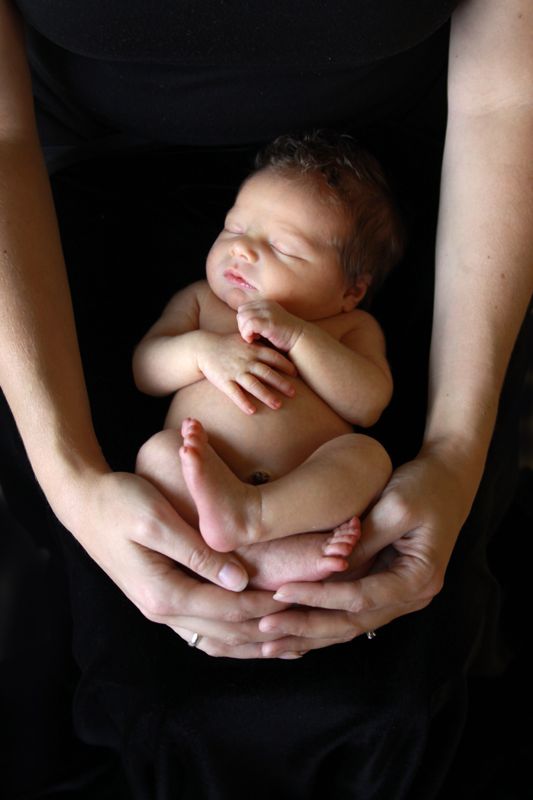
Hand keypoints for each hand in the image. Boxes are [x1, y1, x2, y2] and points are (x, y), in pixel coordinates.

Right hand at [62, 469, 286, 656]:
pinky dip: (232, 633)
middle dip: (268, 628)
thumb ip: (197, 552)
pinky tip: (254, 631)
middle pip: (226, 631)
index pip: (228, 608)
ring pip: (216, 636)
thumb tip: (239, 580)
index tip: (301, 600)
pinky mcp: (162, 598)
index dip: (267, 606)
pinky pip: (203, 627)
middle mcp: (162, 610)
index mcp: (163, 593)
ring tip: (292, 637)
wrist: (83, 503)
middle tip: (308, 622)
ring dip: (253, 638)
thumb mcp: (156, 520)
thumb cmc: (119, 502)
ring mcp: (161, 607)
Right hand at [197, 331, 295, 413]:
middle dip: (281, 383)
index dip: (286, 365)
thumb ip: (260, 345)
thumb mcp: (244, 340)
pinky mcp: (224, 381)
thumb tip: (278, 346)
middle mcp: (246, 361)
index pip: (273, 357)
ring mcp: (235, 371)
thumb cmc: (227, 344)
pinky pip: (235, 393)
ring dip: (266, 395)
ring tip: (277, 405)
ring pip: (253, 385)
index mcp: (253, 350)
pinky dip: (243, 402)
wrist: (203, 347)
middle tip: (293, 393)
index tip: (296, 374)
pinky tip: (252, 411)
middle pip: (267, 373)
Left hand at [237, 299, 304, 350]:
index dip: (243, 321)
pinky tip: (254, 340)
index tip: (251, 332)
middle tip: (251, 335)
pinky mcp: (269, 322)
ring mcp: (268, 312)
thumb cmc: (283, 335)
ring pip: (243, 318)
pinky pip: (248, 325)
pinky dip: (247, 334)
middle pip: (241, 312)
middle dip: (242, 325)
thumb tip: (241, 324)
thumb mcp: (268, 322)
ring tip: (253, 338)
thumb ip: (256, 320)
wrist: (300, 340)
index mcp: (265, 303)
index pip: (243, 308)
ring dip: (244, 330)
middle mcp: (266, 305)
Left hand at [255, 446, 477, 656]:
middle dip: (305, 627)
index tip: (280, 592)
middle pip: (351, 622)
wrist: (448, 480)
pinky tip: (292, 631)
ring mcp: (399, 596)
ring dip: (309, 633)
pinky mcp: (384, 586)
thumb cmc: (424, 487)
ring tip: (269, 639)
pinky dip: (321, 620)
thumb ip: (364, 540)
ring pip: (348, 625)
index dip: (318, 597)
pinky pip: (350, 612)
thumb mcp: (394, 508)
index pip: (359, 599)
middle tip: (264, 627)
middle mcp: (410, 597)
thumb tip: (329, 567)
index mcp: (418, 579)